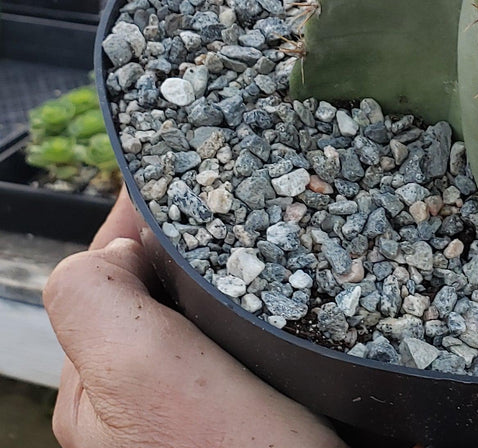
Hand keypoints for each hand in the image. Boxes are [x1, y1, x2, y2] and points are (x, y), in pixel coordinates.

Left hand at [44, 187, 346, 447]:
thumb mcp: (141, 376)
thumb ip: (96, 301)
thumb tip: (116, 244)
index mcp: (95, 384)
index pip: (105, 266)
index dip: (142, 208)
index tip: (185, 156)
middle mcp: (135, 398)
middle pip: (149, 284)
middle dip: (188, 231)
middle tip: (241, 184)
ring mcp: (190, 407)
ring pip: (196, 310)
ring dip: (227, 263)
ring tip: (272, 222)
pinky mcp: (245, 412)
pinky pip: (236, 337)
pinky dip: (256, 299)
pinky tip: (290, 284)